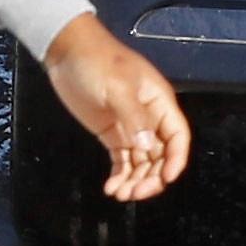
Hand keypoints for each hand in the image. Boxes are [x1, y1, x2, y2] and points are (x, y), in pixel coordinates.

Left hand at [40, 14, 189, 201]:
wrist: (67, 52)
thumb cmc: (96, 61)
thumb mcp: (117, 86)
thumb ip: (133, 116)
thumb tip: (146, 147)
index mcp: (159, 102)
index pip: (178, 136)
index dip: (176, 159)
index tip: (166, 179)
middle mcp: (149, 118)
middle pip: (161, 156)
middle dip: (152, 177)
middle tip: (135, 193)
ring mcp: (130, 128)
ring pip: (142, 162)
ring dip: (135, 181)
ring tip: (120, 194)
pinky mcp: (112, 134)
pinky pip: (122, 161)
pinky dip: (120, 176)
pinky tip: (112, 188)